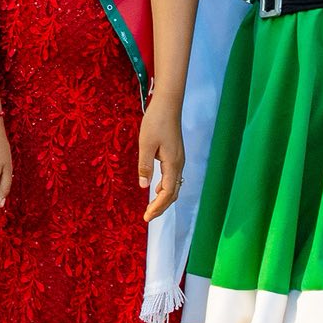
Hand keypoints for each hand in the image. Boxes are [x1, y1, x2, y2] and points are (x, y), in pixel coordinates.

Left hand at [137, 95, 185, 222]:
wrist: (168, 104)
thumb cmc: (156, 121)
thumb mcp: (146, 144)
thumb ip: (145, 166)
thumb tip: (144, 186)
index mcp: (172, 164)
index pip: (167, 193)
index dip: (157, 207)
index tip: (146, 217)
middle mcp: (178, 164)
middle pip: (173, 193)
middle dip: (161, 207)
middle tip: (148, 217)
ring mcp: (178, 159)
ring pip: (174, 186)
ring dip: (164, 198)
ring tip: (151, 208)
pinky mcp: (176, 155)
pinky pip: (173, 177)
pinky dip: (166, 188)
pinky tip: (156, 188)